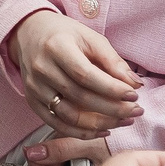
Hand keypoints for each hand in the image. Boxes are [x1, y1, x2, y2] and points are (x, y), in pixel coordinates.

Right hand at [7, 10, 144, 137]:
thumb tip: (135, 84)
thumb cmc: (65, 34)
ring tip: (123, 121)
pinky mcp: (32, 101)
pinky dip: (81, 132)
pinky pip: (57, 124)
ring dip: (100, 124)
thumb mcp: (90, 38)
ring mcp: (34, 87)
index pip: (86, 75)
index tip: (134, 95)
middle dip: (112, 109)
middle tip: (135, 111)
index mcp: (57, 47)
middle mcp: (42, 68)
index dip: (111, 88)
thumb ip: (112, 61)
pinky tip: (102, 130)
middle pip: (79, 97)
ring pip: (69, 115)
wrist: (29, 33)